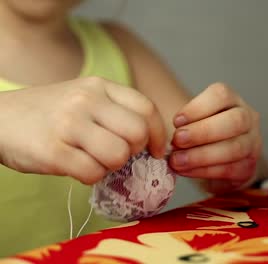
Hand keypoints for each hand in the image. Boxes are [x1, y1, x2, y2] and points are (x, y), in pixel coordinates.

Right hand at [0, 77, 165, 183]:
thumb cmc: (50, 112)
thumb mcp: (84, 97)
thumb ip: (116, 111)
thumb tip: (152, 141)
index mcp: (99, 85)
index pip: (147, 108)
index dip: (158, 134)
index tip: (156, 150)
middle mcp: (86, 100)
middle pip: (138, 133)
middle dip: (134, 152)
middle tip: (117, 155)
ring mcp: (69, 124)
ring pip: (118, 155)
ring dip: (111, 166)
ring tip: (93, 160)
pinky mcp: (53, 151)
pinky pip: (93, 173)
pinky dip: (91, 177)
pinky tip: (76, 167)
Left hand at [169, 83, 261, 193]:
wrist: (222, 162)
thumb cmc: (204, 136)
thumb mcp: (194, 121)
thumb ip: (183, 122)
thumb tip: (158, 130)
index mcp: (232, 101)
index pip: (221, 95)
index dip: (198, 107)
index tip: (176, 121)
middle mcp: (248, 119)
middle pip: (233, 121)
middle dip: (202, 132)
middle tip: (177, 141)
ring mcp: (252, 144)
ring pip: (233, 148)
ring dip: (201, 155)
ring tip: (177, 160)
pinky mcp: (248, 167)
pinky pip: (229, 169)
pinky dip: (205, 171)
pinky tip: (186, 171)